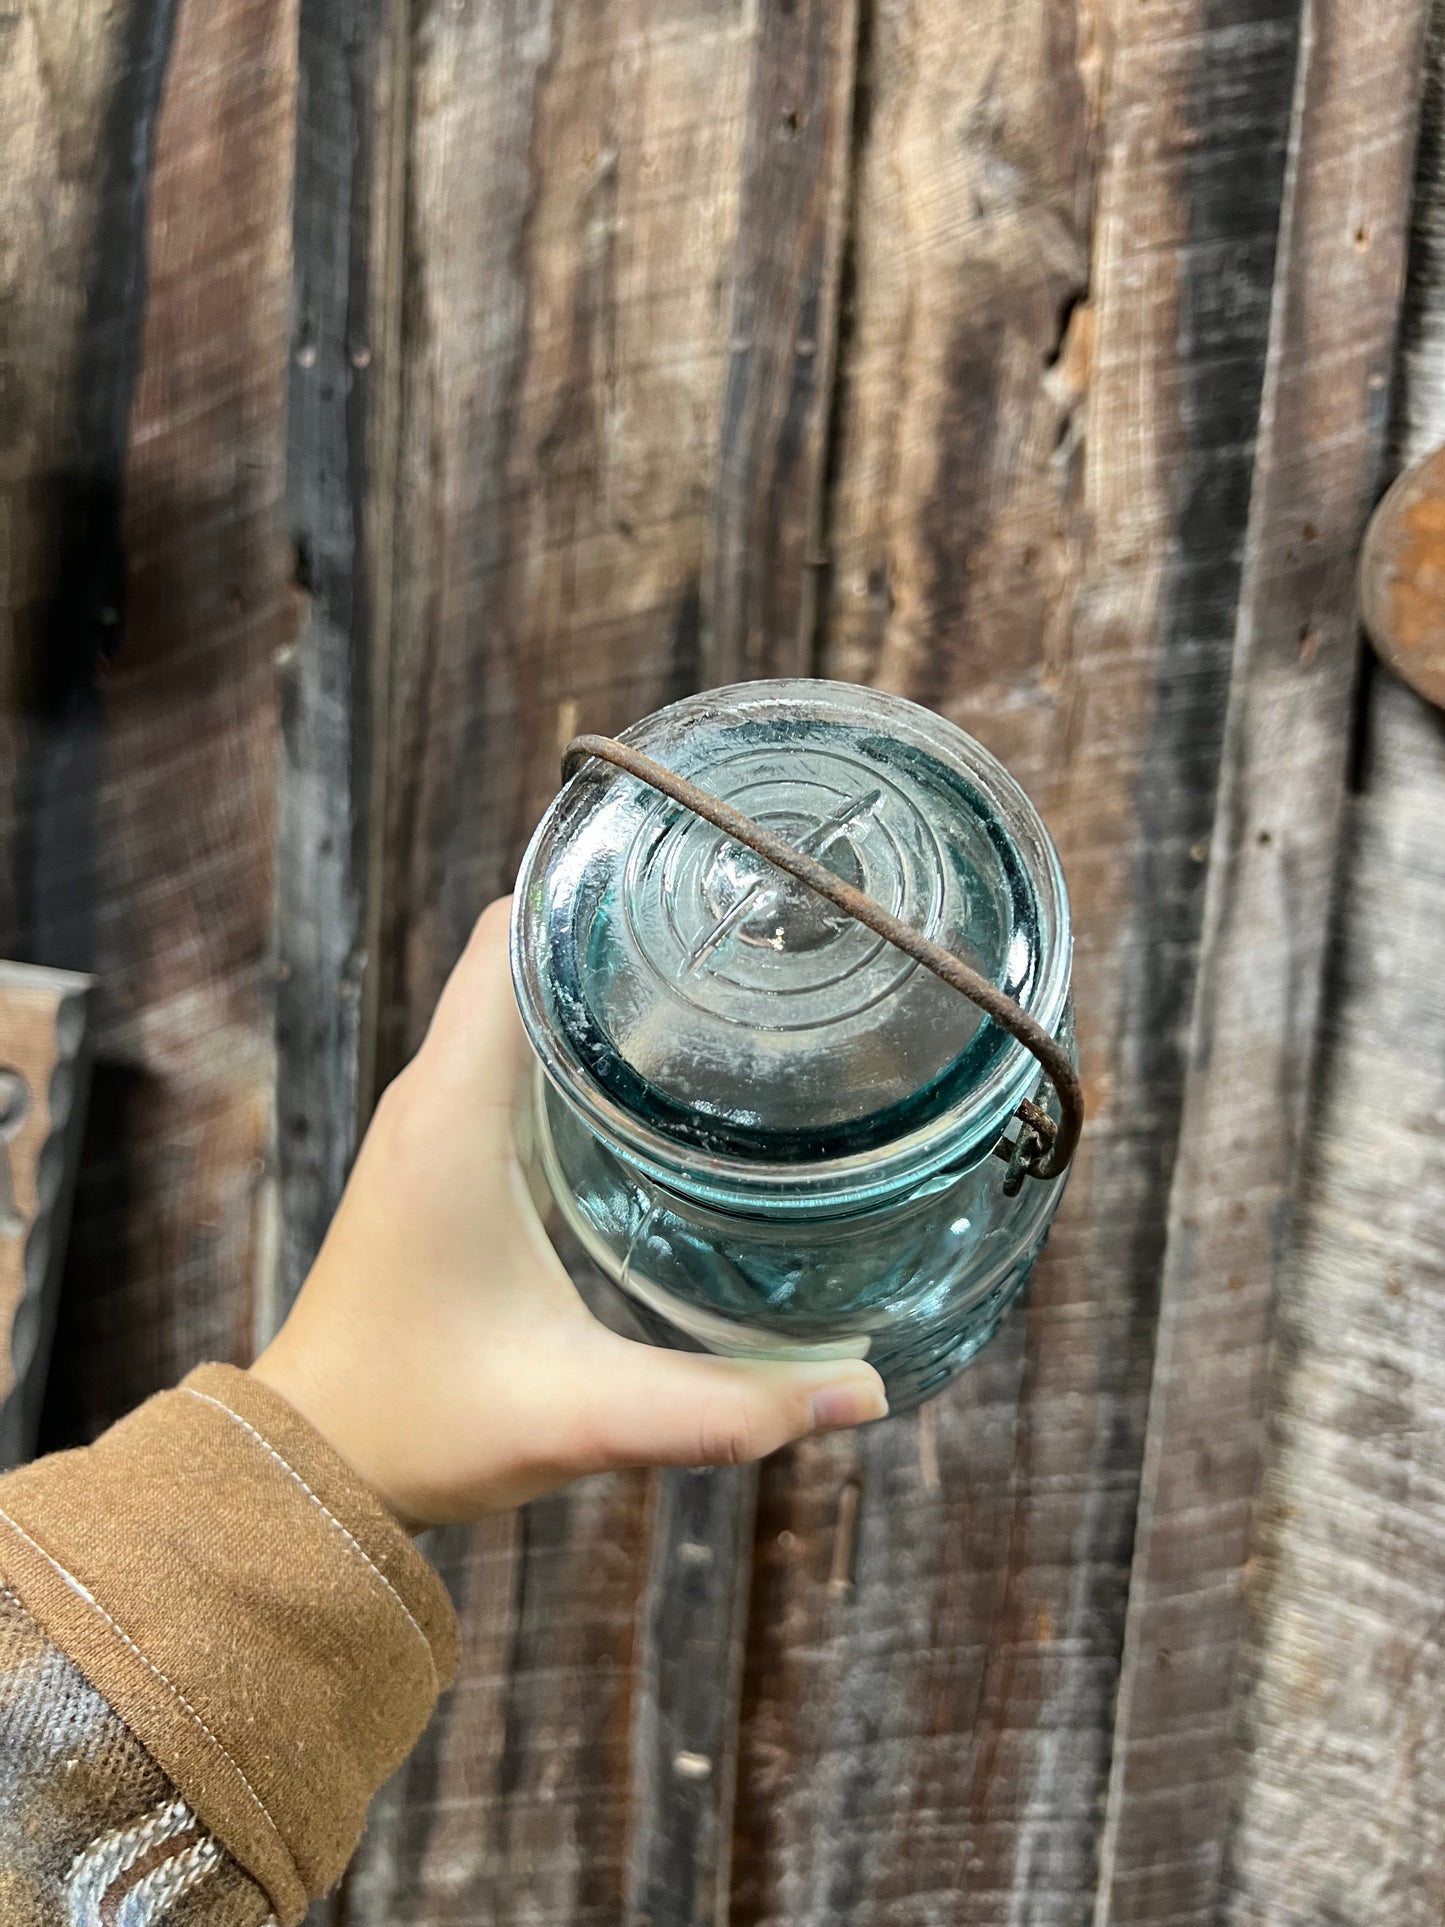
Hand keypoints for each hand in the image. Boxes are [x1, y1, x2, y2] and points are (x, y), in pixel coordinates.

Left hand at [250, 898, 888, 1526]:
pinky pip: (506, 1047)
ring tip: (717, 984)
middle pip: (525, 946)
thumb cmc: (418, 1424)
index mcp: (453, 1114)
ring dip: (599, 977)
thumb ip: (721, 1408)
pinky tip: (656, 1077)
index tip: (696, 880)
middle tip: (741, 932)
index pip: (512, 935)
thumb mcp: (581, 1414)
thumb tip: (864, 1392)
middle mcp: (434, 1095)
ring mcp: (430, 1120)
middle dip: (624, 923)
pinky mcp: (439, 1152)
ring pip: (513, 993)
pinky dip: (575, 1032)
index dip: (597, 887)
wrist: (311, 1467)